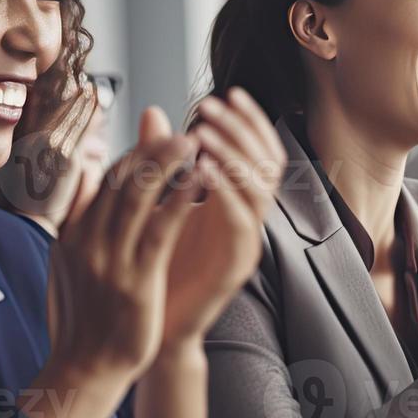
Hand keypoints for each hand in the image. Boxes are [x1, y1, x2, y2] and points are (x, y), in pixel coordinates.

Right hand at [46, 106, 199, 382]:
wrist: (83, 370)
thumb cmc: (82, 322)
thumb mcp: (66, 264)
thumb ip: (75, 218)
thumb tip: (81, 176)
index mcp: (70, 235)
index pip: (99, 181)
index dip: (128, 154)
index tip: (151, 137)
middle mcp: (85, 241)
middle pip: (118, 180)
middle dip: (149, 148)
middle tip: (176, 128)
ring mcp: (108, 259)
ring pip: (137, 195)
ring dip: (166, 162)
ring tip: (191, 140)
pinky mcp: (135, 279)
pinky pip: (160, 228)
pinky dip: (180, 198)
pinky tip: (198, 181)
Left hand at [161, 88, 285, 349]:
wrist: (151, 324)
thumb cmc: (153, 262)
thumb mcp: (154, 199)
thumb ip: (158, 158)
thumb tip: (152, 111)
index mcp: (233, 199)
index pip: (258, 149)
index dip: (248, 120)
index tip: (225, 93)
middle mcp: (247, 217)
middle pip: (266, 162)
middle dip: (241, 130)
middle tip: (211, 107)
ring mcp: (246, 241)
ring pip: (259, 188)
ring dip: (234, 156)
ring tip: (204, 133)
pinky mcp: (237, 265)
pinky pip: (242, 221)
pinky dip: (228, 192)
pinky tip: (205, 171)